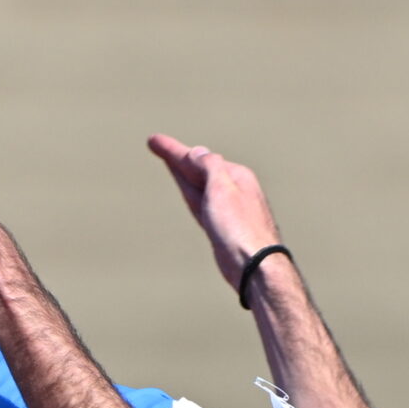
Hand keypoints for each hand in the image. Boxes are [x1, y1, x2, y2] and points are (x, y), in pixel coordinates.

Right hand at [146, 135, 283, 291]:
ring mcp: (227, 209)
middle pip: (197, 169)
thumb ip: (209, 167)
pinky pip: (202, 202)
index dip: (174, 150)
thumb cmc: (240, 228)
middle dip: (177, 157)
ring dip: (182, 173)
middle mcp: (234, 189)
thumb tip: (200, 152)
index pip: (199, 158)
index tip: (154, 140)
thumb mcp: (221, 189)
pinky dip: (192, 193)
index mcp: (235, 176)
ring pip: (198, 186)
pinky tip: (188, 189)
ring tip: (169, 160)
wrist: (254, 267)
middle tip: (156, 143)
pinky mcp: (222, 227)